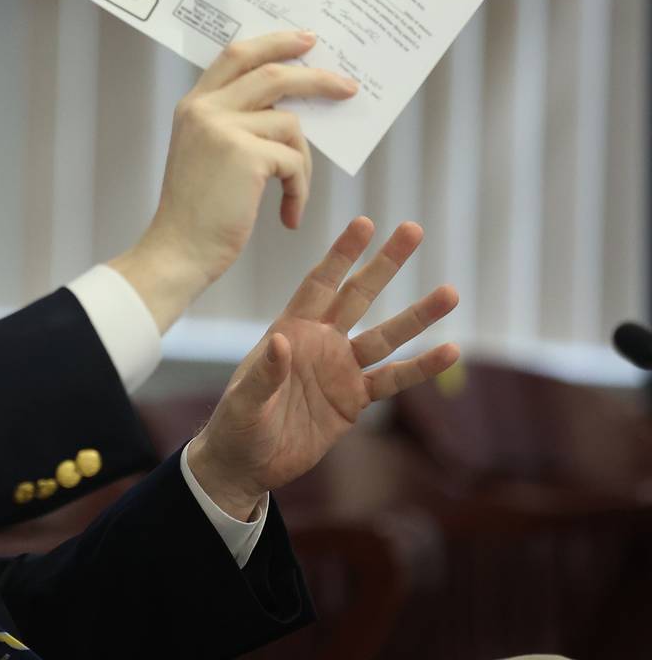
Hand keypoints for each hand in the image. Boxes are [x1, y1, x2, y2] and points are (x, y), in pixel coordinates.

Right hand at [110, 32, 357, 330]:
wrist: (179, 250)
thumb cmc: (197, 212)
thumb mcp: (205, 152)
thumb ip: (234, 121)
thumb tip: (288, 108)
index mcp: (194, 104)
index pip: (237, 55)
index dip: (275, 43)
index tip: (306, 41)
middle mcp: (205, 109)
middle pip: (273, 75)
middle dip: (316, 79)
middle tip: (346, 88)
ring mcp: (223, 128)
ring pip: (290, 125)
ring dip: (302, 162)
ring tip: (294, 194)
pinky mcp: (245, 155)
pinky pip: (294, 161)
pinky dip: (299, 190)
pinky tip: (288, 215)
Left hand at [187, 217, 459, 518]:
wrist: (248, 463)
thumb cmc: (237, 425)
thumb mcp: (245, 401)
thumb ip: (265, 373)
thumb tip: (282, 342)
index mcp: (290, 330)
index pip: (319, 284)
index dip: (341, 255)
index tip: (365, 223)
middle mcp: (320, 343)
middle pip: (358, 296)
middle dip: (385, 264)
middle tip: (413, 230)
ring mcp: (340, 369)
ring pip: (386, 336)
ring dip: (416, 316)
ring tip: (450, 292)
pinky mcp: (354, 400)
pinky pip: (393, 380)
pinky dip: (421, 368)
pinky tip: (450, 351)